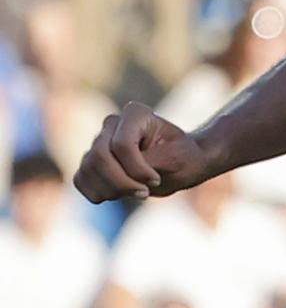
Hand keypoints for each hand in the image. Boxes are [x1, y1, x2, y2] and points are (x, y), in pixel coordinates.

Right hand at [73, 104, 217, 202]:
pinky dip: (98, 193)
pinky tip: (120, 194)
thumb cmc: (184, 158)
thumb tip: (116, 167)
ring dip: (112, 190)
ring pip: (87, 170)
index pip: (121, 145)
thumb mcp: (175, 159)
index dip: (137, 169)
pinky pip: (80, 180)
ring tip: (136, 192)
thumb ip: (146, 161)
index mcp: (135, 113)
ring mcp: (98, 142)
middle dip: (121, 182)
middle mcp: (112, 124)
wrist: (181, 166)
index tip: (156, 180)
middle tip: (144, 192)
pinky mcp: (91, 162)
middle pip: (99, 157)